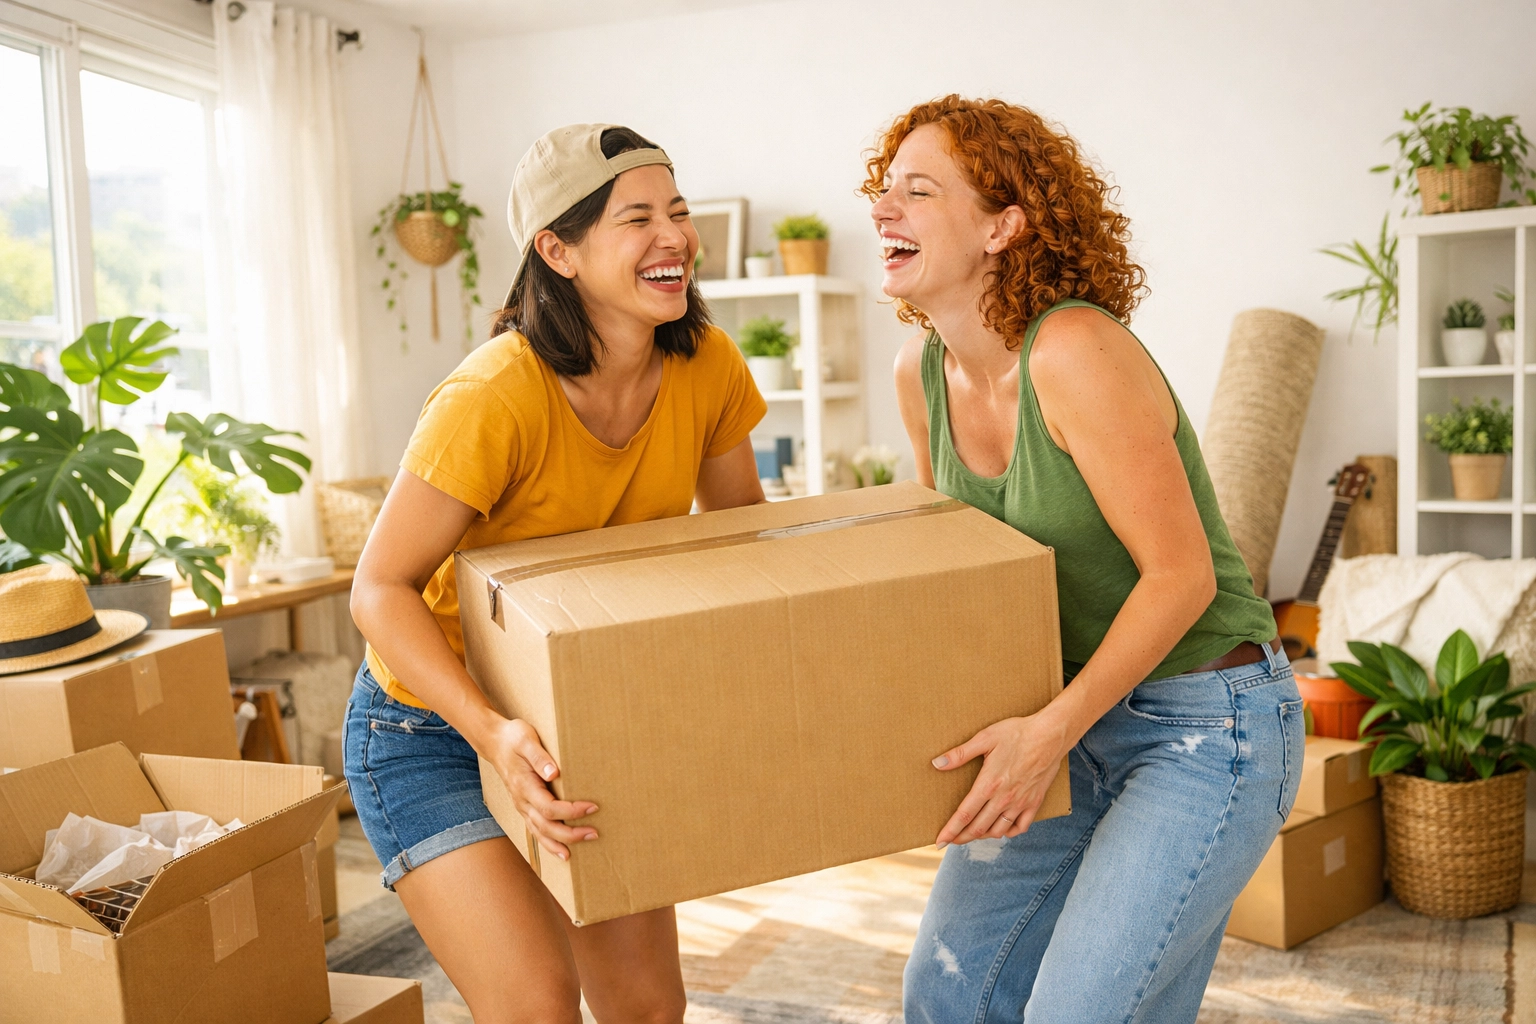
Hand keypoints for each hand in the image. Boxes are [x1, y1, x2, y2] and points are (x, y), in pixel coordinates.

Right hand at [487, 717, 596, 861]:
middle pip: (546, 826)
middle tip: (593, 833)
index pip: (549, 807)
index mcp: (524, 786)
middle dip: (570, 834)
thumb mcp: (526, 740)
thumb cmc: (513, 738)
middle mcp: (522, 801)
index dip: (571, 811)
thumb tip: (554, 773)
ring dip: (558, 844)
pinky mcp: (524, 807)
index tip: (592, 807)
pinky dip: (548, 843)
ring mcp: (522, 806)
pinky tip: (560, 850)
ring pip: (539, 833)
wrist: (494, 742)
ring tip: (576, 853)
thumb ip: (540, 757)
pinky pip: (535, 830)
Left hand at [931, 713, 1069, 846]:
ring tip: (972, 834)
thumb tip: (936, 764)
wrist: (1050, 736)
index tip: (940, 842)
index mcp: (989, 784)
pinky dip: (1008, 832)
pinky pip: (1021, 827)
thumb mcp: (984, 738)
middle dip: (962, 837)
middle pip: (978, 828)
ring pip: (998, 831)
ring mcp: (1020, 803)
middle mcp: (1004, 799)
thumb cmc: (1016, 733)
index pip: (964, 815)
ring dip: (983, 836)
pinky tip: (1001, 829)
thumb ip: (959, 754)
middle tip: (951, 841)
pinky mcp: (1034, 803)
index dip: (950, 830)